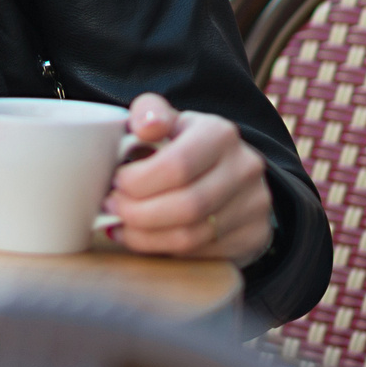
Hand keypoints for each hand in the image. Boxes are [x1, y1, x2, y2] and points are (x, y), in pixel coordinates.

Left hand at [101, 93, 273, 266]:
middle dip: (137, 212)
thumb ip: (149, 113)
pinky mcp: (254, 235)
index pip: (177, 166)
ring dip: (145, 236)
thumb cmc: (184, 144)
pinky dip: (163, 249)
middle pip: (186, 206)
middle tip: (111, 208)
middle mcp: (245, 168)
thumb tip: (145, 125)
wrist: (228, 170)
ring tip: (120, 225)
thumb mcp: (167, 120)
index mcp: (220, 133)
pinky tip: (142, 238)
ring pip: (191, 236)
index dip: (138, 181)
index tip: (115, 183)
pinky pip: (201, 253)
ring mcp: (254, 204)